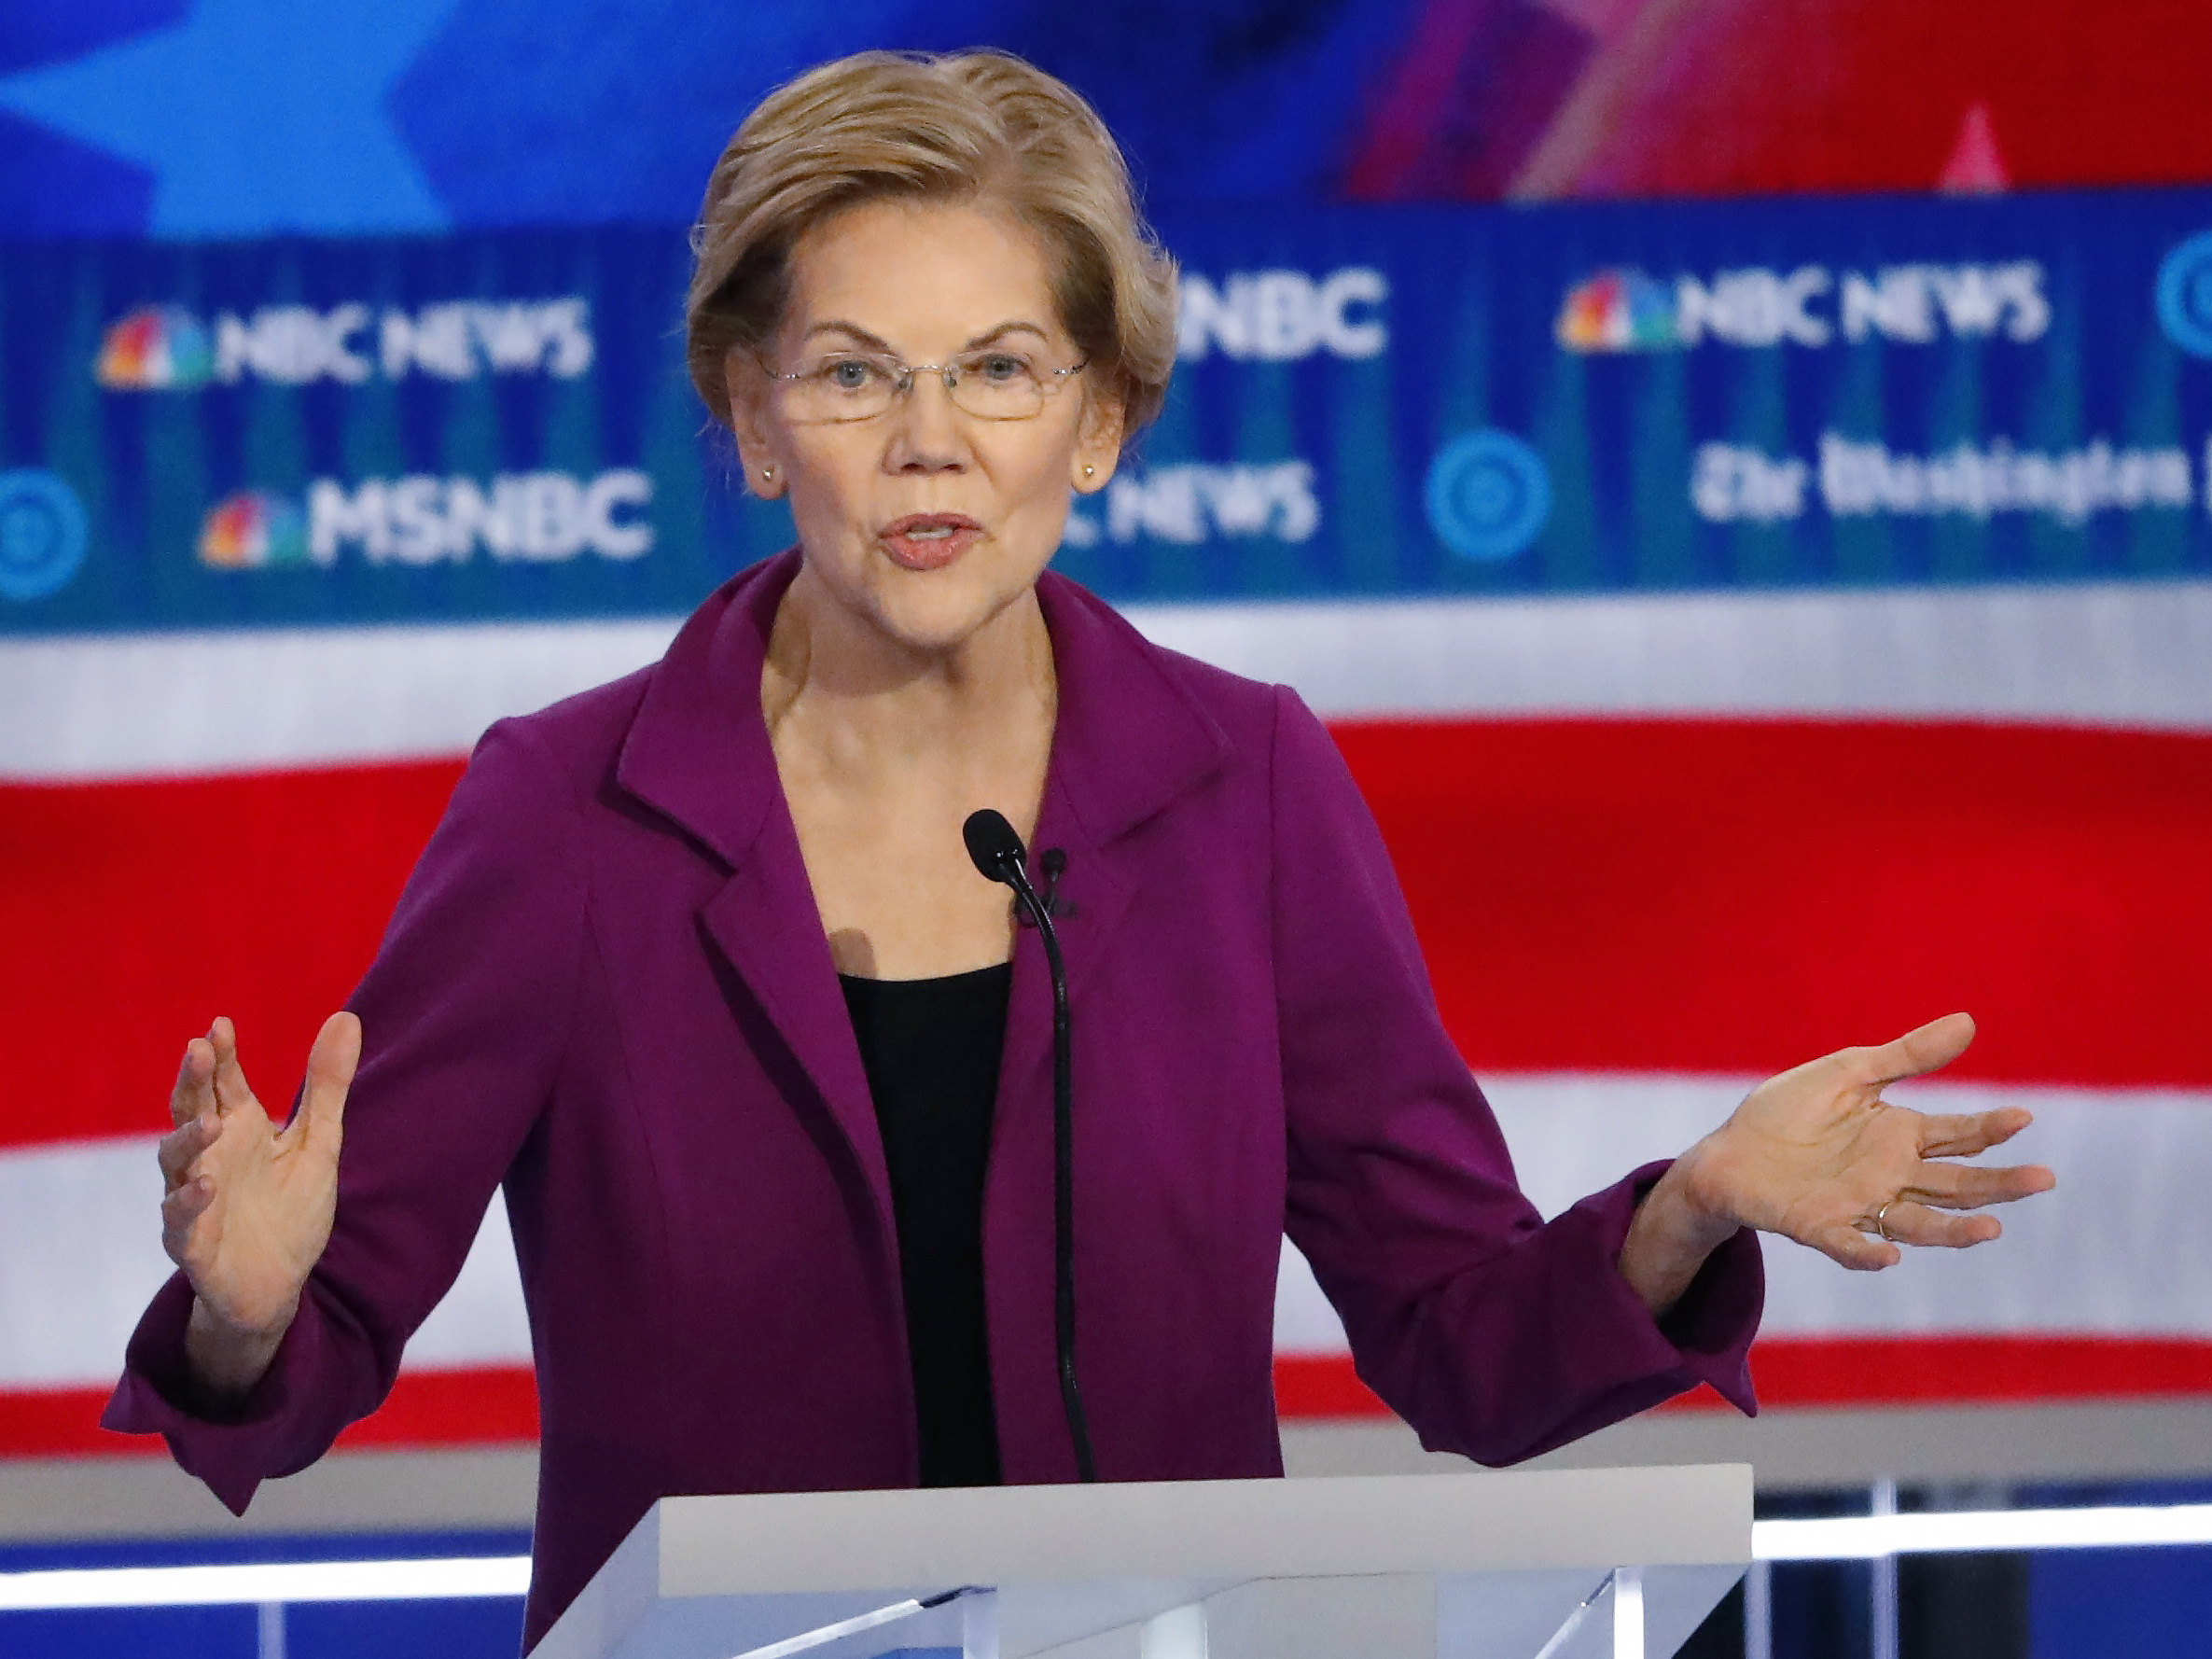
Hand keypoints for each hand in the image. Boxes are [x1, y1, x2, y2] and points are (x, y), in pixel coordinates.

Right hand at [157, 1013, 358, 1394]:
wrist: (279, 1283)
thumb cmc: (291, 1209)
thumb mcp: (319, 1143)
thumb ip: (327, 1086)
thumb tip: (346, 1017)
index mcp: (239, 1129)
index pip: (224, 1083)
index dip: (220, 1055)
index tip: (221, 1025)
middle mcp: (210, 1157)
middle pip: (191, 1110)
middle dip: (192, 1082)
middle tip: (197, 1049)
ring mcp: (194, 1197)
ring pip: (175, 1161)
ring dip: (188, 1138)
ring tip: (211, 1121)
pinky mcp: (190, 1241)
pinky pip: (179, 1218)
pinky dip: (188, 1201)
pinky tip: (205, 1185)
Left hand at [1659, 1012, 2055, 1274]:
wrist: (1728, 1152)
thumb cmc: (1789, 1113)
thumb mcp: (1848, 1073)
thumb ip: (1906, 1056)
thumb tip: (1969, 1022)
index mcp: (1899, 1137)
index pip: (1958, 1136)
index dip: (1990, 1128)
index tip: (2023, 1117)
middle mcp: (1890, 1177)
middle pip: (1955, 1186)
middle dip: (1998, 1185)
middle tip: (2042, 1179)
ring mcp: (1858, 1205)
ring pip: (1916, 1223)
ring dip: (1951, 1230)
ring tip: (1990, 1230)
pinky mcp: (1817, 1226)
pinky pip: (1847, 1244)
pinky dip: (1867, 1252)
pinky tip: (1888, 1256)